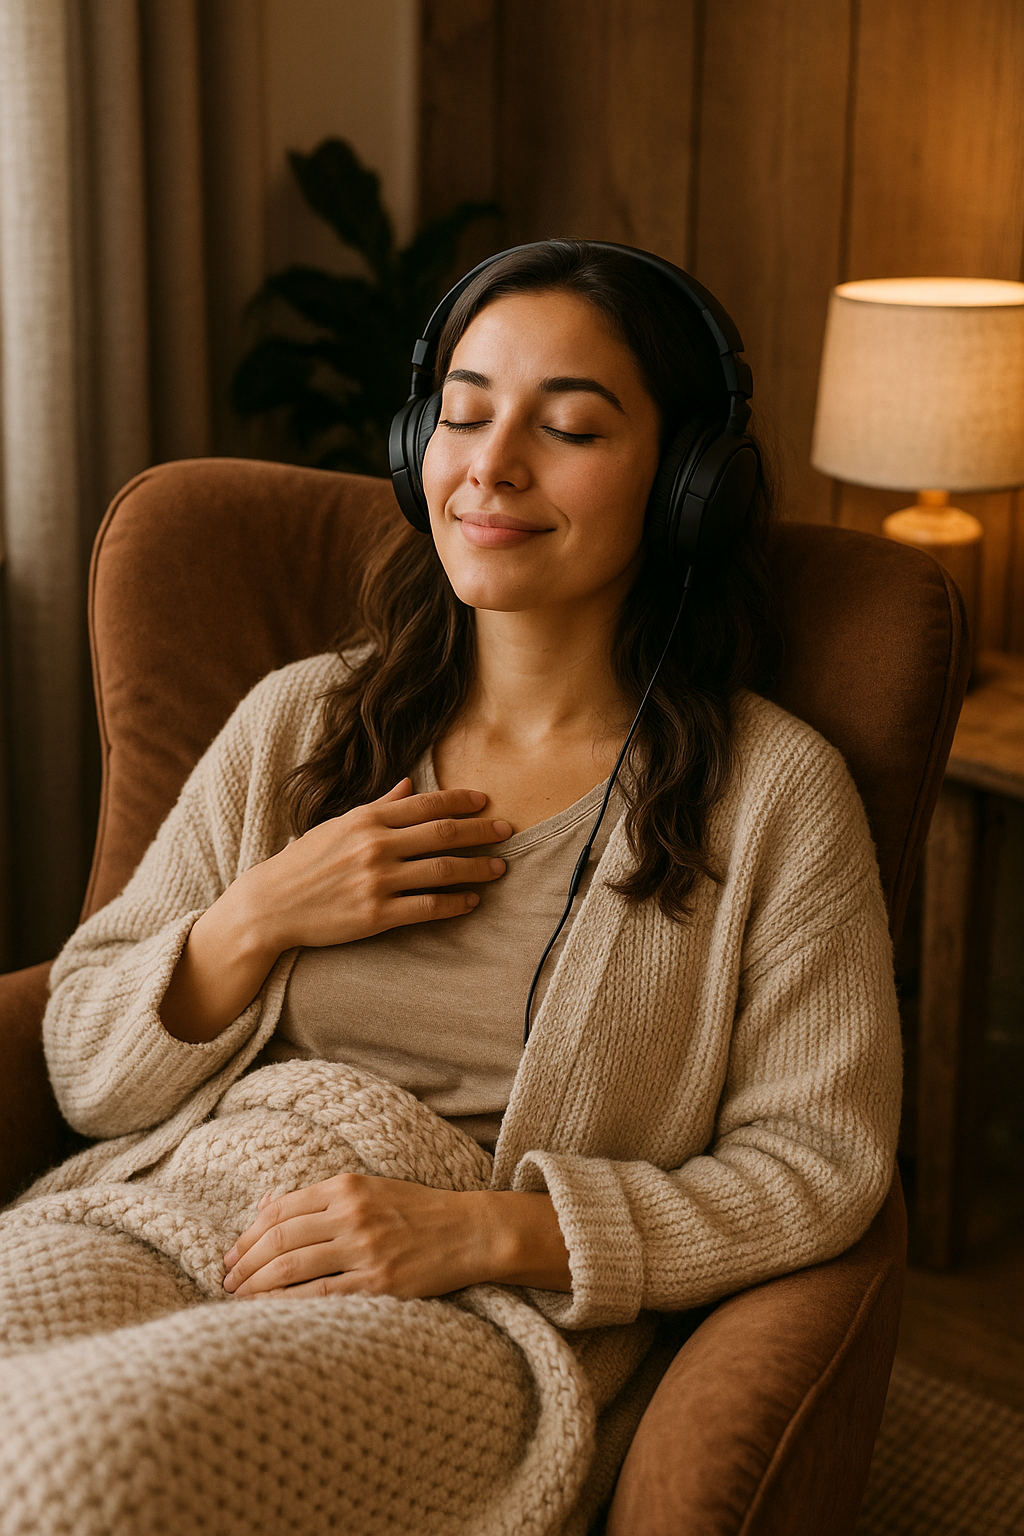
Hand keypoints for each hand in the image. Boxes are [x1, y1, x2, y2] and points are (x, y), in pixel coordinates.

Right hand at [161, 780, 508, 1041]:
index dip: (461, 801)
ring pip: (441, 870)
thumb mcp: (336, 825)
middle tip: (508, 830)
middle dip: (481, 831)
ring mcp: (376, 880)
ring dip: (477, 867)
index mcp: (366, 818)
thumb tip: (408, 785)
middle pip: (443, 833)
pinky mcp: (376, 914)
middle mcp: (375, 845)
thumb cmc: (303, 863)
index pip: (426, 803)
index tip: (486, 801)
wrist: (270, 905)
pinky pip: (427, 907)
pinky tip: (472, 901)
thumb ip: (377, 806)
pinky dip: (455, 903)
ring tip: (500, 868)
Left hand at [221, 1174, 571, 1299]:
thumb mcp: (369, 1189)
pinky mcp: (379, 1282)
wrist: (470, 1231)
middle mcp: (352, 1214)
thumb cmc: (417, 1211)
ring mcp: (365, 1249)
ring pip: (292, 1267)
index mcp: (347, 1187)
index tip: (230, 1254)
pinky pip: (320, 1296)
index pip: (281, 1209)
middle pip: (279, 1238)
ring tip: (239, 1297)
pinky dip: (287, 1304)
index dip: (248, 1234)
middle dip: (245, 1262)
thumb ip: (320, 1199)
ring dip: (257, 1284)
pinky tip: (269, 1312)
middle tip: (226, 1281)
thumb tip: (265, 1207)